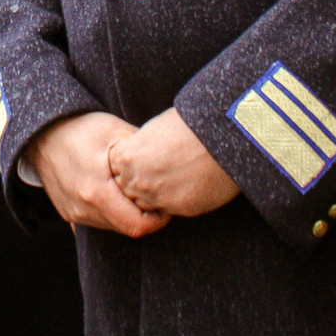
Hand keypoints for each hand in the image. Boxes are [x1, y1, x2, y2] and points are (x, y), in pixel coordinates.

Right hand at [25, 112, 170, 237]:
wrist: (41, 132)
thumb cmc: (79, 128)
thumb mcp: (115, 132)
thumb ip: (142, 152)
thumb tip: (170, 162)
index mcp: (97, 192)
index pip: (136, 225)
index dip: (157, 220)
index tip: (165, 204)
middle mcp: (83, 209)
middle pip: (125, 228)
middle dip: (143, 216)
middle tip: (153, 195)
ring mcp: (73, 213)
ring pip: (111, 226)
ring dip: (125, 213)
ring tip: (132, 190)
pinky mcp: (68, 213)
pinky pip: (97, 221)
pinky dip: (109, 212)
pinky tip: (113, 193)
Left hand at [108, 108, 239, 217]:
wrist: (222, 135)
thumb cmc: (189, 125)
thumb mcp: (154, 130)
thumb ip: (139, 148)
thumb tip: (138, 156)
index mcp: (127, 156)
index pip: (114, 168)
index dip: (128, 164)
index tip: (141, 159)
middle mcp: (136, 180)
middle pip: (127, 189)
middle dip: (139, 182)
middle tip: (159, 170)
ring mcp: (156, 197)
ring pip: (145, 204)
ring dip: (155, 195)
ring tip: (173, 178)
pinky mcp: (177, 208)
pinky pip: (167, 210)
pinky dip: (173, 201)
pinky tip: (187, 185)